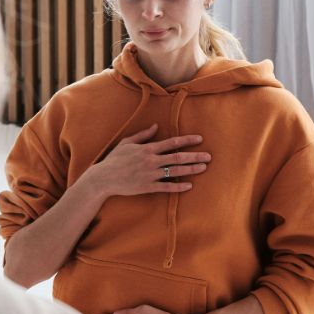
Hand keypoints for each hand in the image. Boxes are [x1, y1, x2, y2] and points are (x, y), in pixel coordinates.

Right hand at [89, 124, 210, 199]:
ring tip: (203, 168)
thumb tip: (155, 126)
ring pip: (175, 172)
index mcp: (147, 149)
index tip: (199, 139)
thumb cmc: (115, 159)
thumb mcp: (127, 143)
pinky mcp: (147, 187)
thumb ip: (143, 135)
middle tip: (209, 156)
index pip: (172, 143)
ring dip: (191, 169)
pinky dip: (178, 187)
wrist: (104, 178)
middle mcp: (151, 161)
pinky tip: (189, 186)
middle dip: (195, 156)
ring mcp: (150, 175)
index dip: (187, 140)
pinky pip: (166, 187)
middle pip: (178, 157)